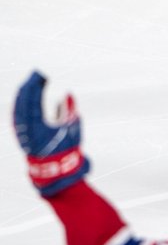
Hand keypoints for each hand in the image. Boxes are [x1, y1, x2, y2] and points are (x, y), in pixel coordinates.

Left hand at [13, 72, 88, 196]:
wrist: (55, 170)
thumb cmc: (66, 150)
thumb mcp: (72, 130)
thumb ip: (69, 111)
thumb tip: (67, 94)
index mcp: (37, 127)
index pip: (32, 101)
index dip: (35, 87)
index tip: (41, 76)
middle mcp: (25, 129)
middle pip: (22, 102)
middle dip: (29, 86)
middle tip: (36, 74)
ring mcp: (21, 132)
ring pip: (18, 108)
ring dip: (24, 94)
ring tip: (31, 82)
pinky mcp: (21, 134)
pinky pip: (17, 114)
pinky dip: (21, 104)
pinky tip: (25, 97)